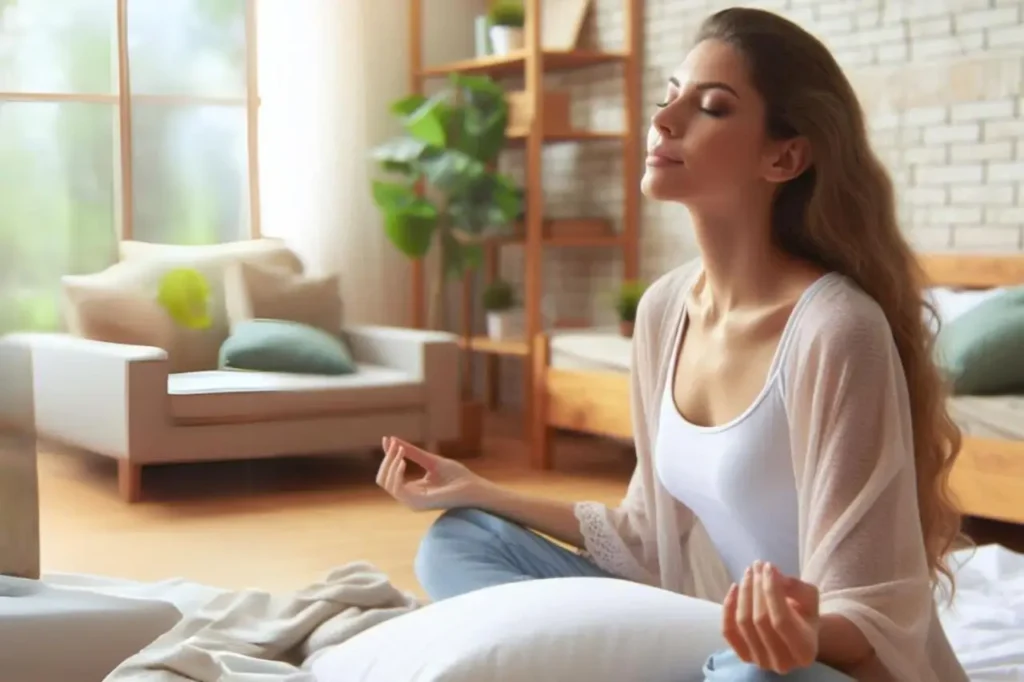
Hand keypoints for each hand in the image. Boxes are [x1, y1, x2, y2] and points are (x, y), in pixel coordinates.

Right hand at [376, 437, 490, 510]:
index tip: (387, 439)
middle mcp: (409, 498)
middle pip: (383, 479)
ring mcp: (412, 502)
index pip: (390, 475)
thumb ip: (412, 453)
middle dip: (387, 460)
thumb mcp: (431, 461)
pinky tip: (402, 461)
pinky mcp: (417, 502)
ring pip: (386, 483)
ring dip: (390, 464)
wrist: (474, 487)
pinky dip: (396, 473)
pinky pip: (397, 488)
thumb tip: (392, 440)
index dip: (387, 456)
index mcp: (413, 490)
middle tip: (395, 444)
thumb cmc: (457, 476)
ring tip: (400, 450)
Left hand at [723, 560, 819, 674]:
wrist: (796, 635)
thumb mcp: (809, 599)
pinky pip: (728, 630)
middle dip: (756, 588)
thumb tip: (771, 573)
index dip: (771, 591)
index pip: (781, 619)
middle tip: (757, 566)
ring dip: (744, 593)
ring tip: (748, 573)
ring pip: (743, 623)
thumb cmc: (804, 615)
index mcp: (805, 650)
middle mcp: (782, 662)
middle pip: (760, 620)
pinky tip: (735, 587)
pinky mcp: (743, 656)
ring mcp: (760, 661)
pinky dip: (728, 607)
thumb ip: (795, 586)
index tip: (769, 566)